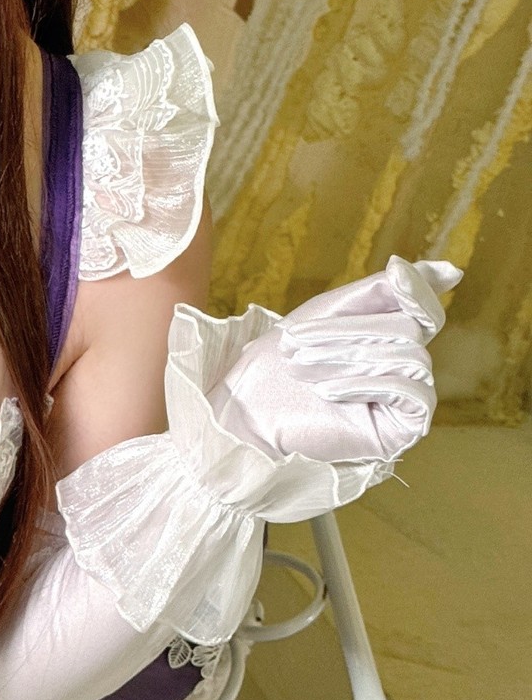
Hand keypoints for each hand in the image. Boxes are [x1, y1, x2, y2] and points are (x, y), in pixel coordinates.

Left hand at [208, 256, 458, 465]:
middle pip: (410, 328)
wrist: (250, 411)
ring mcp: (408, 399)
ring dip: (348, 355)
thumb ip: (382, 290)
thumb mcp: (331, 311)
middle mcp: (407, 367)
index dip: (419, 289)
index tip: (397, 274)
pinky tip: (328, 391)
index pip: (424, 309)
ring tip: (302, 367)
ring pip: (411, 355)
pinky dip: (366, 382)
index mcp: (390, 338)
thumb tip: (450, 270)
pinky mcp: (405, 429)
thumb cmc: (282, 359)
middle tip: (295, 343)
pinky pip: (412, 391)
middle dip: (349, 330)